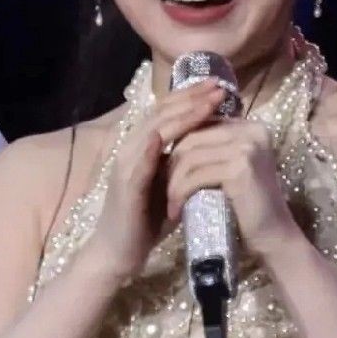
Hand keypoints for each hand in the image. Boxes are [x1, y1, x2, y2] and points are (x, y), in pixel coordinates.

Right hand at [83, 79, 227, 280]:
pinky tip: (171, 133)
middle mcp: (130, 150)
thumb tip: (212, 147)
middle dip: (190, 97)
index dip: (190, 97)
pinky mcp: (125, 185)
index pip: (166, 113)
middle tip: (218, 84)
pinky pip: (139, 160)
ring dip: (181, 114)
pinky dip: (154, 144)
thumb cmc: (146, 222)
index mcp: (142, 148)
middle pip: (160, 112)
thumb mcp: (170, 185)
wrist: (118, 253)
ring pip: (152, 130)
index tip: (218, 86)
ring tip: (207, 102)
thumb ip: (183, 165)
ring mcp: (125, 166)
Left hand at [164, 117, 300, 258]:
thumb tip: (164, 135)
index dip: (175, 148)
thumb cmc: (244, 205)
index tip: (159, 171)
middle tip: (159, 189)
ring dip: (172, 183)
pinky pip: (196, 176)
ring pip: (189, 158)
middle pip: (191, 139)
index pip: (199, 126)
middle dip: (170, 165)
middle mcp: (251, 130)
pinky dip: (180, 193)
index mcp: (248, 126)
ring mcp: (247, 147)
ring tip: (169, 202)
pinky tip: (176, 210)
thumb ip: (208, 149)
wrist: (272, 235)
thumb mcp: (226, 168)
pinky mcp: (241, 168)